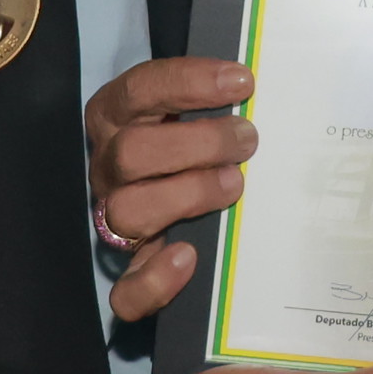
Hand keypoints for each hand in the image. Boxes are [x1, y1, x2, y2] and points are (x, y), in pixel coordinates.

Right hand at [89, 56, 254, 322]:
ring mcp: (114, 218)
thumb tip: (263, 89)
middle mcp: (109, 166)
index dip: (189, 83)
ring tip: (234, 186)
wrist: (183, 200)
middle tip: (247, 141)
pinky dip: (154, 279)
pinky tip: (188, 257)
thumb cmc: (198, 142)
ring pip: (128, 211)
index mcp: (118, 117)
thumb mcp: (196, 109)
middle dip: (197, 144)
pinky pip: (125, 290)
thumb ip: (219, 99)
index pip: (139, 90)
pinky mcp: (129, 270)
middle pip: (131, 153)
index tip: (243, 82)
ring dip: (186, 195)